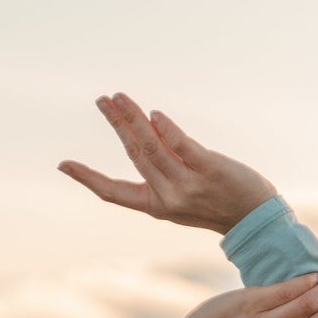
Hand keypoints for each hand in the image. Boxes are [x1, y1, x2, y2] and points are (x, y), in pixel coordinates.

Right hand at [59, 92, 276, 233]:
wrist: (254, 220)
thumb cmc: (217, 204)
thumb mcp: (182, 195)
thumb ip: (163, 167)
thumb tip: (147, 126)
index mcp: (155, 206)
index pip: (113, 193)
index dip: (88, 179)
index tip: (63, 165)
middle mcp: (167, 197)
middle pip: (133, 154)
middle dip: (115, 124)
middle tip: (102, 100)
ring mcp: (187, 185)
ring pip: (151, 146)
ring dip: (132, 118)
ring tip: (118, 97)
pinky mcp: (208, 170)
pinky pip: (181, 145)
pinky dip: (165, 128)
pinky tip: (153, 114)